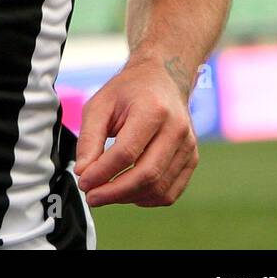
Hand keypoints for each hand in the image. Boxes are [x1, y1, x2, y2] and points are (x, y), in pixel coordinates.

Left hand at [73, 53, 198, 207]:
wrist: (163, 78)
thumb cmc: (127, 91)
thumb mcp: (100, 105)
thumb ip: (89, 138)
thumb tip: (83, 172)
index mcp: (152, 110)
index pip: (126, 152)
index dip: (102, 172)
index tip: (84, 182)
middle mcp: (176, 129)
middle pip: (146, 175)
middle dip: (115, 192)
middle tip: (92, 197)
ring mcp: (188, 146)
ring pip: (160, 188)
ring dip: (129, 197)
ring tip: (106, 194)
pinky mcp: (192, 158)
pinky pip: (171, 192)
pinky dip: (148, 199)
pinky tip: (128, 194)